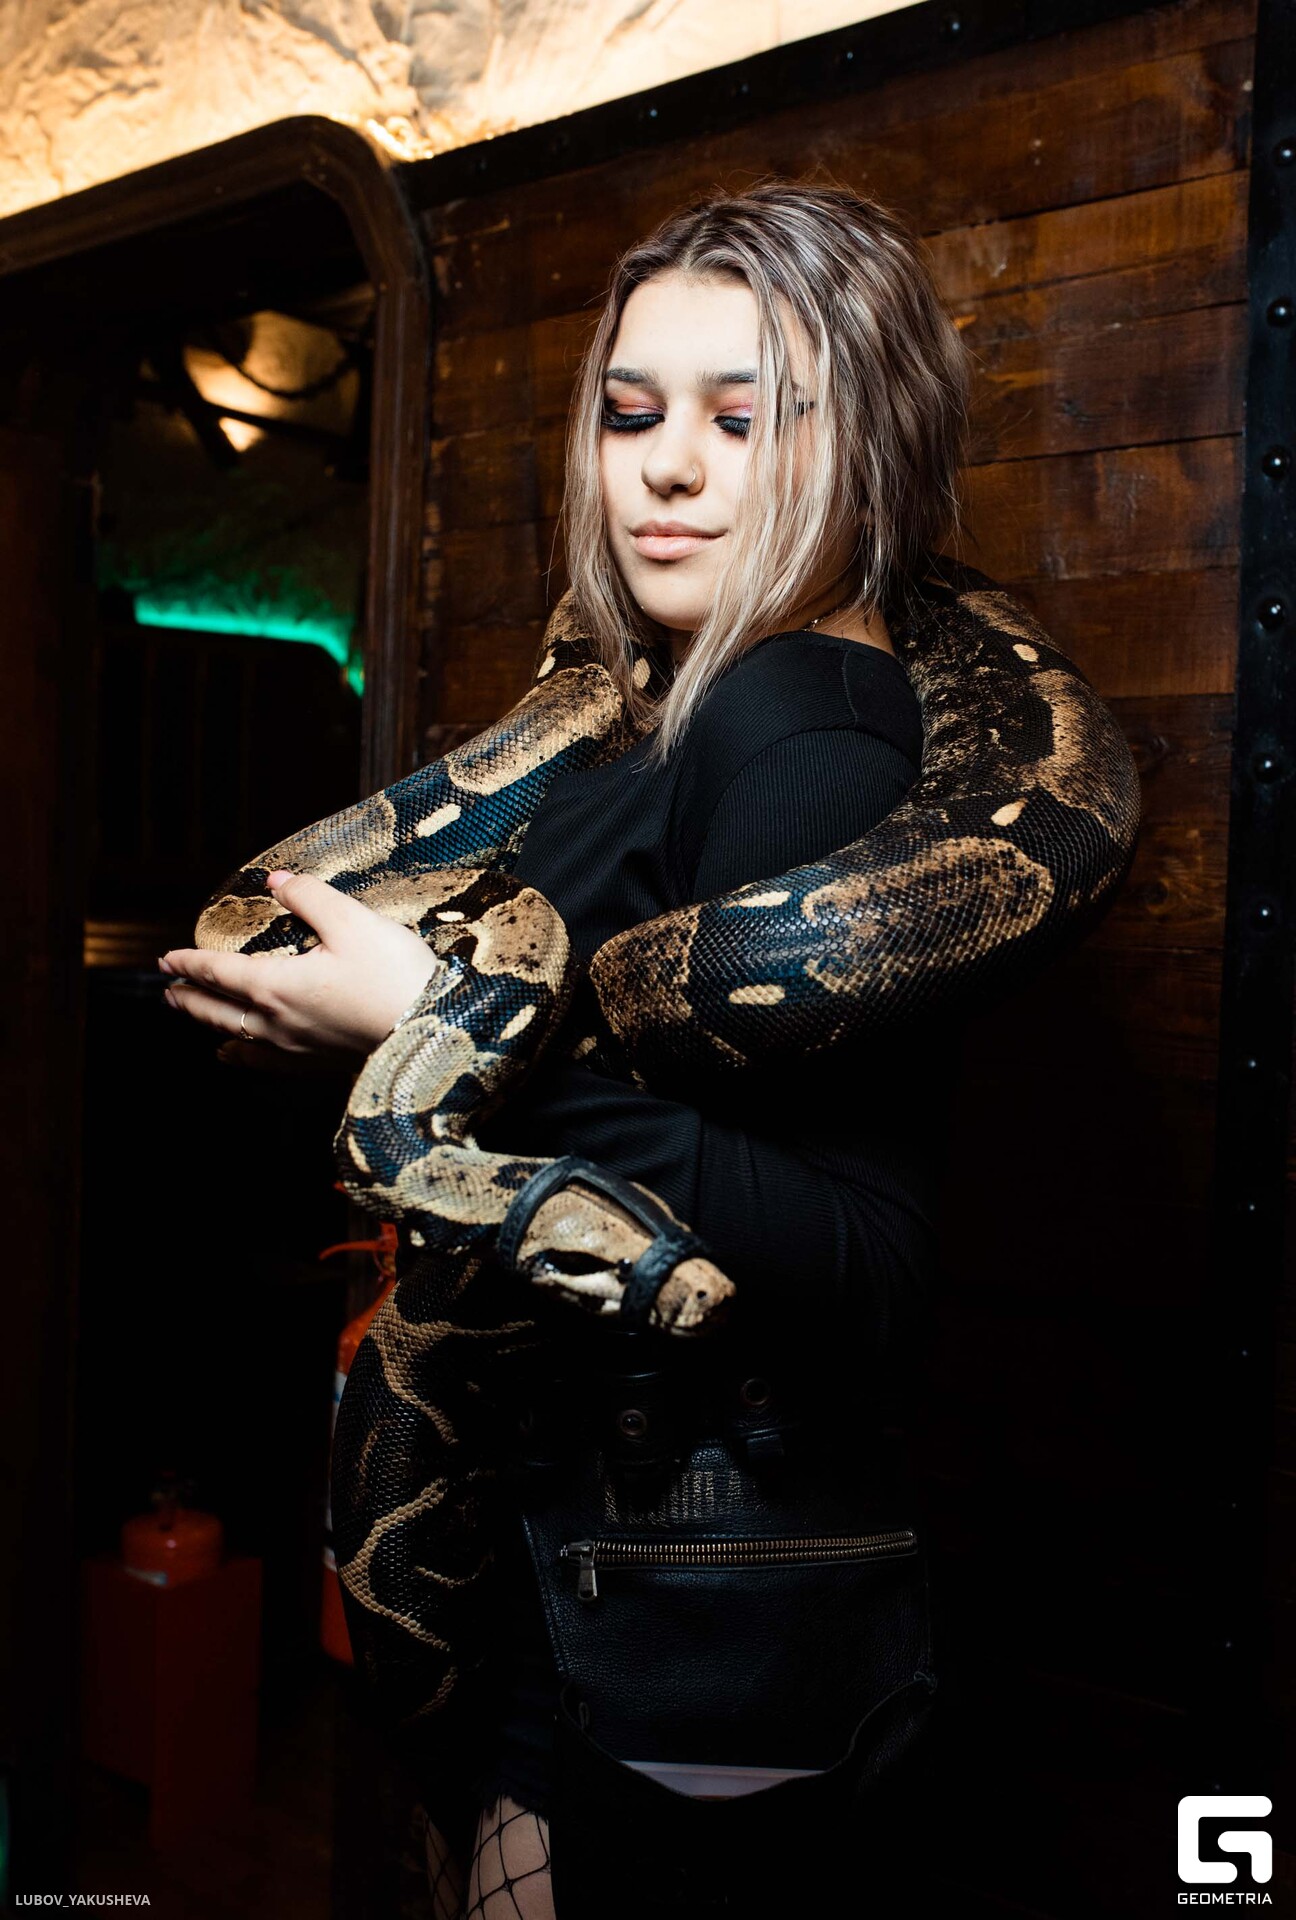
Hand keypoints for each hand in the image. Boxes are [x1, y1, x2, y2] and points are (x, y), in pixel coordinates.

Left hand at [159, 869, 438, 1070]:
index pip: (218, 972)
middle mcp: (275, 1022)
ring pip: (234, 1037)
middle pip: (216, 1010)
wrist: (433, 1035)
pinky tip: (234, 1054)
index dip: (189, 963)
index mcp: (275, 985)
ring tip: (192, 1014)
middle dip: (188, 997)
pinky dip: (239, 1055)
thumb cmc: (395, 976)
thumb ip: (309, 897)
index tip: (166, 959)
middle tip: (168, 988)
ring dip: (207, 1023)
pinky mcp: (317, 1065)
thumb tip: (276, 881)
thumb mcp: (353, 921)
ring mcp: (294, 1049)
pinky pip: (262, 1062)